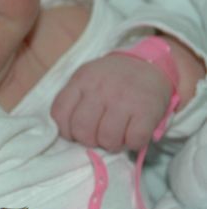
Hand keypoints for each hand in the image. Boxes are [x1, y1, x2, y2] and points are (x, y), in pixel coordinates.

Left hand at [51, 54, 172, 151]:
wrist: (148, 64)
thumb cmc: (112, 78)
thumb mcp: (87, 78)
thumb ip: (74, 99)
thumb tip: (67, 132)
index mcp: (82, 80)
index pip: (59, 113)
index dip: (65, 131)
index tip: (74, 133)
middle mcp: (100, 89)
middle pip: (82, 130)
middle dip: (88, 140)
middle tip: (97, 136)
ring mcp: (124, 99)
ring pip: (107, 139)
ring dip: (111, 144)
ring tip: (115, 135)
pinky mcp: (146, 110)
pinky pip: (133, 140)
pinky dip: (132, 143)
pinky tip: (132, 133)